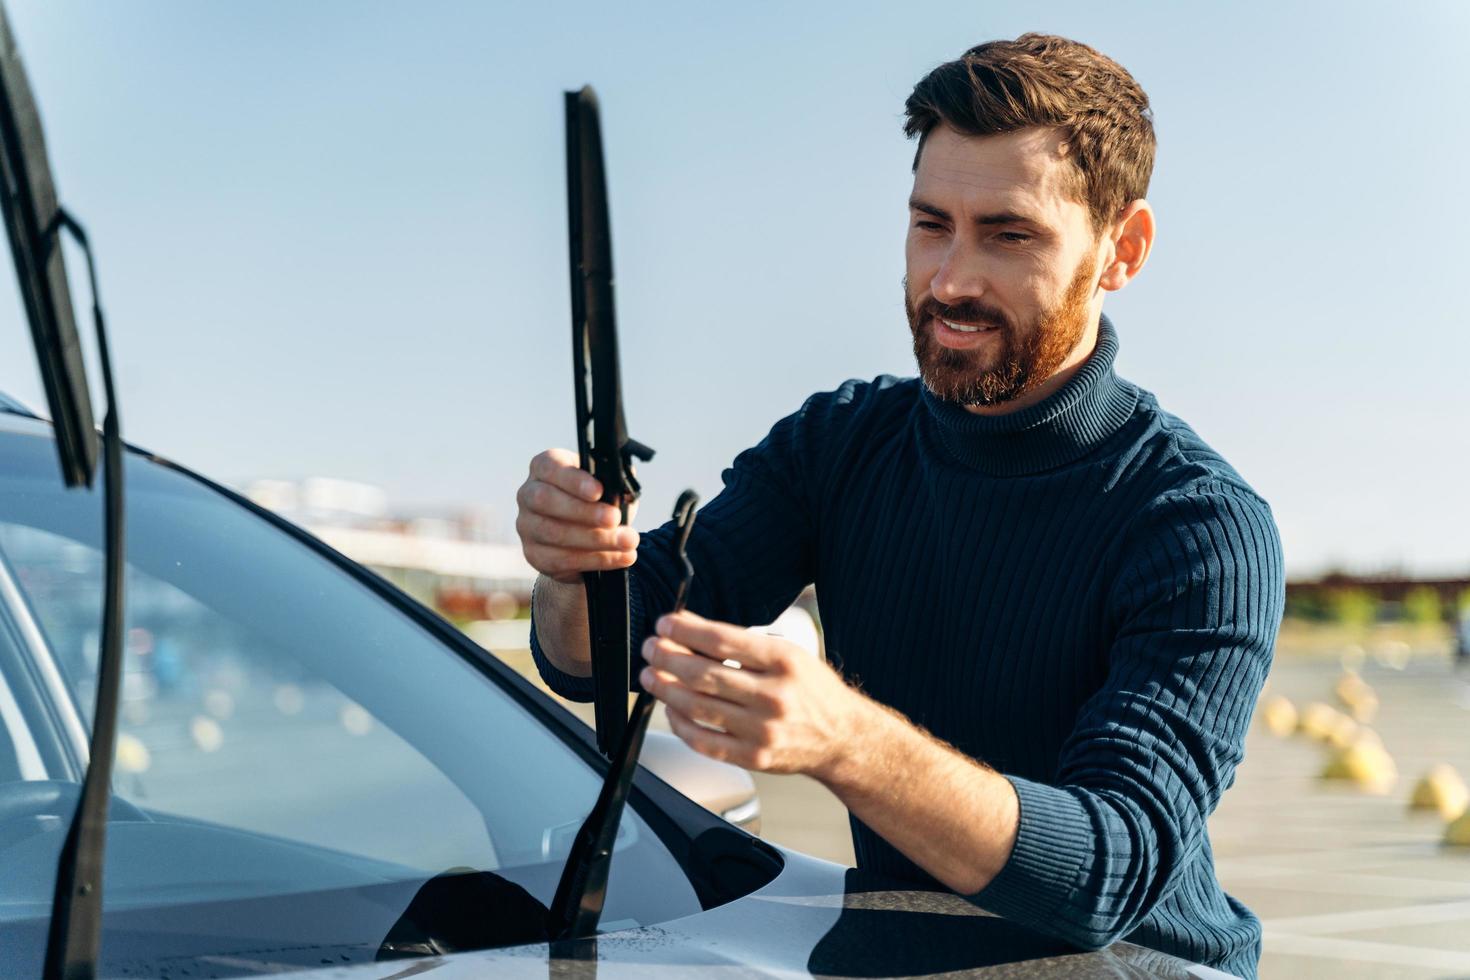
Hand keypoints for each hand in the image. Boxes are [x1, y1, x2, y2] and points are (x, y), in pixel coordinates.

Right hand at [515, 448, 638, 583]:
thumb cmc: (597, 500)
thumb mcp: (606, 485)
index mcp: (544, 468)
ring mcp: (527, 526)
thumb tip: (624, 492)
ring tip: (627, 541)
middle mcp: (528, 494)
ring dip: (596, 539)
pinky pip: (561, 559)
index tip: (599, 491)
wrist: (586, 535)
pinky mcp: (534, 554)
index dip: (573, 479)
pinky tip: (620, 557)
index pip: (550, 467)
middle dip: (584, 511)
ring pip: (554, 533)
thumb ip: (613, 482)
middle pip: (545, 500)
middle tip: (614, 519)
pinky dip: (595, 559)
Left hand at [638, 610, 870, 777]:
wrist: (842, 737)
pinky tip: (671, 709)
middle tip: (652, 648)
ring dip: (665, 689)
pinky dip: (681, 724)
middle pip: (704, 674)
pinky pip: (705, 741)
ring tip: (651, 676)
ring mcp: (763, 730)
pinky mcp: (755, 757)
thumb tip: (690, 630)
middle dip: (667, 658)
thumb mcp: (789, 654)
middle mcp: (774, 695)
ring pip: (698, 707)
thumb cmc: (812, 691)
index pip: (722, 641)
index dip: (685, 631)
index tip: (665, 624)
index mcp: (783, 661)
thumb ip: (743, 644)